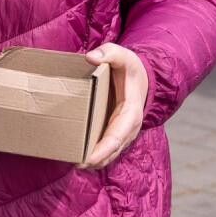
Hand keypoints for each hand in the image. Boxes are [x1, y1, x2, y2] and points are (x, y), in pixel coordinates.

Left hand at [78, 42, 148, 169]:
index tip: (89, 159)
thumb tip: (90, 57)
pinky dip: (96, 154)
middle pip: (112, 149)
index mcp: (132, 112)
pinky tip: (80, 155)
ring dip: (94, 160)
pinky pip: (107, 147)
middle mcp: (129, 127)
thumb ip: (108, 52)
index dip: (103, 149)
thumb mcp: (121, 54)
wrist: (141, 76)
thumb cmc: (129, 66)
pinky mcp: (116, 131)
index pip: (117, 136)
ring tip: (74, 163)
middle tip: (75, 164)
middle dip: (95, 159)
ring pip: (110, 152)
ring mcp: (123, 132)